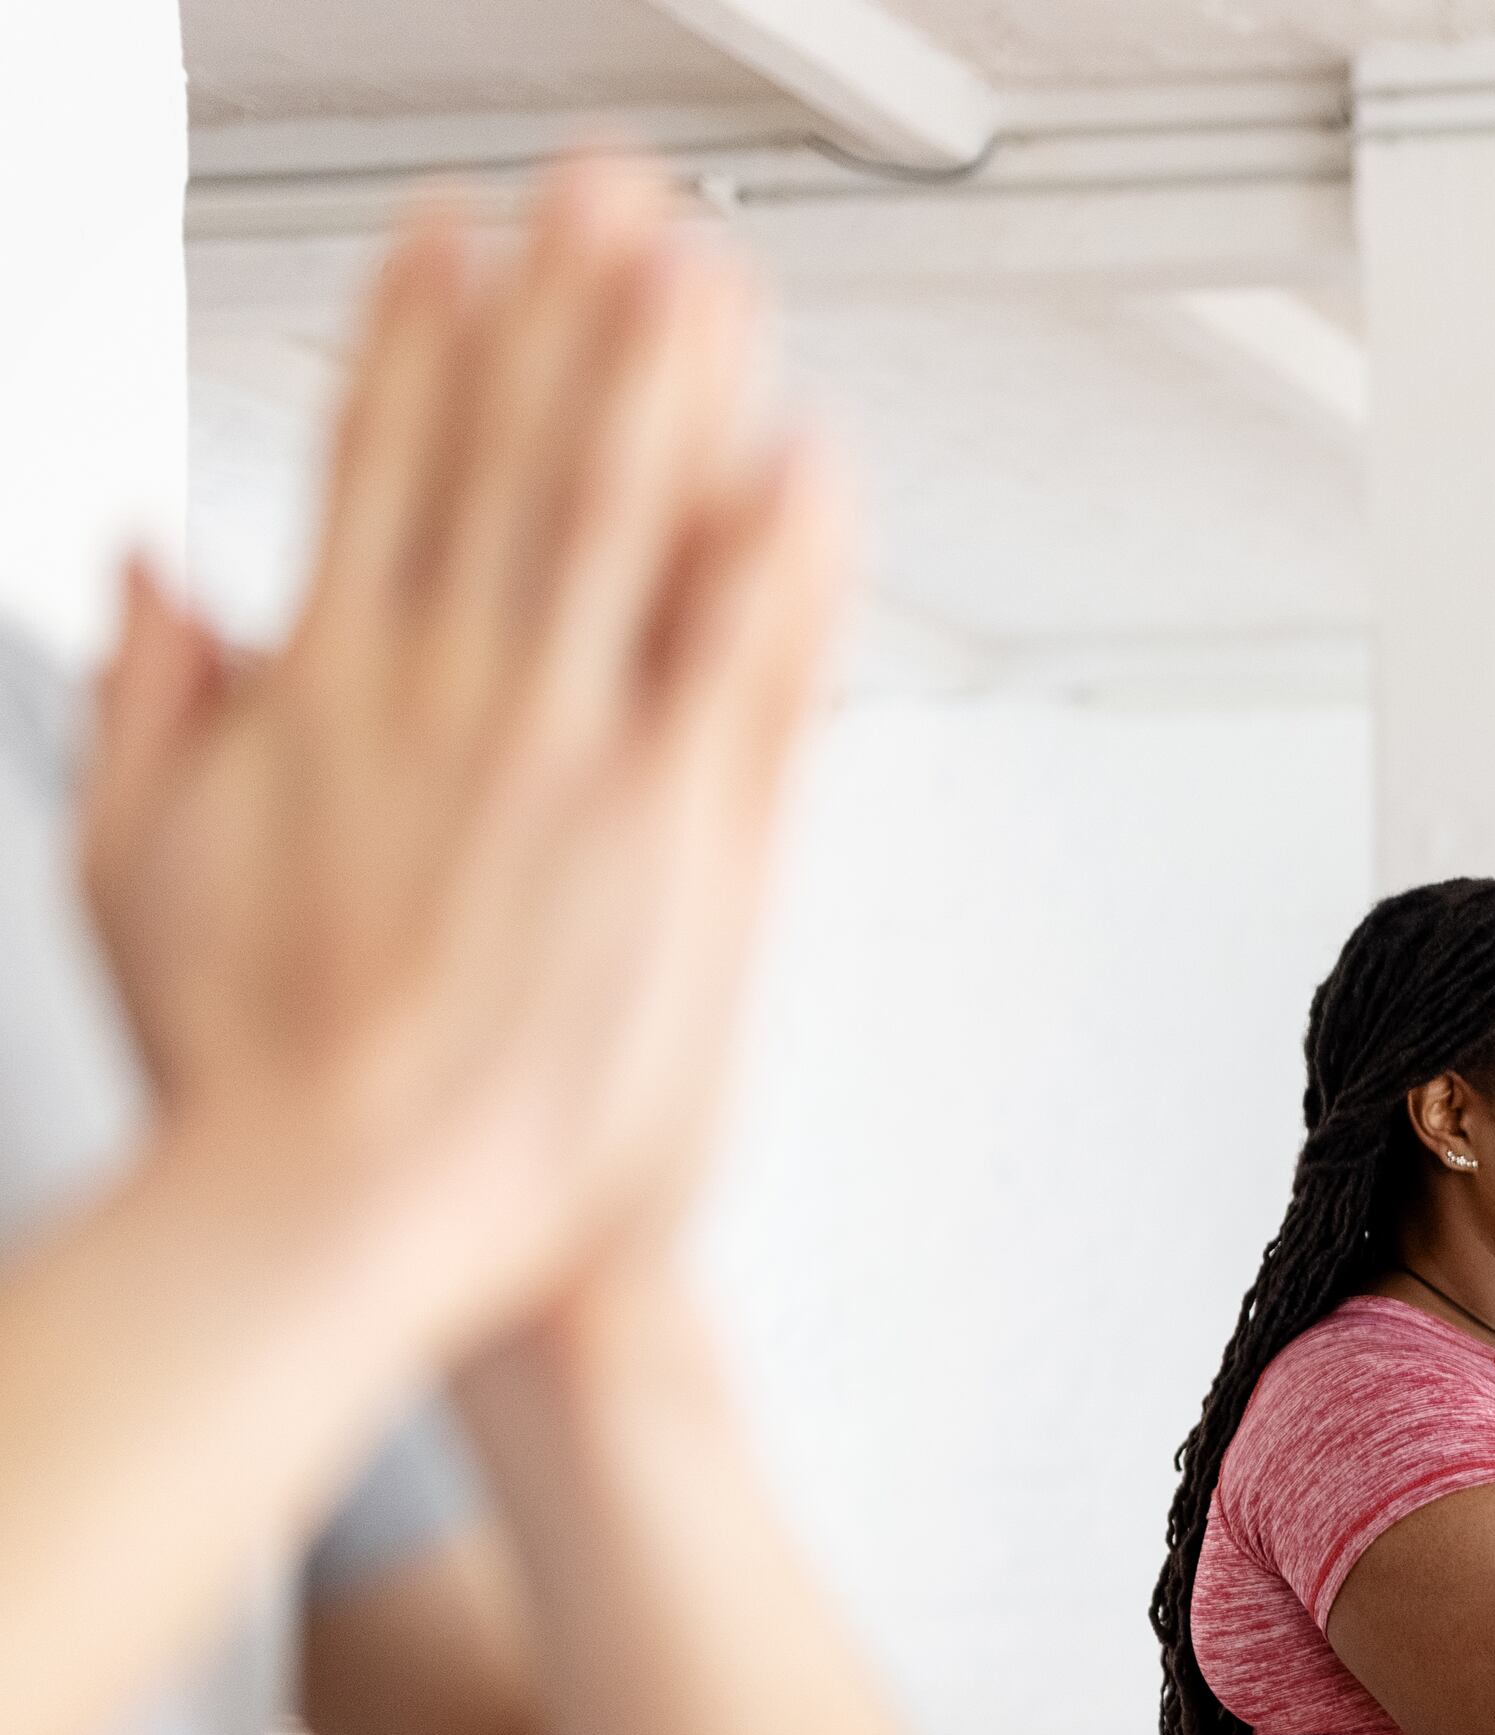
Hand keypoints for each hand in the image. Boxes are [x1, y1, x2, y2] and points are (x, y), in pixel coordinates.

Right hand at [81, 159, 850, 1356]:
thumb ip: (147, 702)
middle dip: (564, 314)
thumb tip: (151, 580)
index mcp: (327, 694)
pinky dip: (779, 564)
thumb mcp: (133, 868)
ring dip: (675, 389)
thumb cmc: (269, 1081)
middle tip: (610, 205)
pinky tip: (810, 470)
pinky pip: (745, 674)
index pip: (372, 462)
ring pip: (632, 529)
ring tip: (711, 278)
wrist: (364, 1219)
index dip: (420, 337)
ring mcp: (577, 764)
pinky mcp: (684, 843)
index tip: (454, 247)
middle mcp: (455, 704)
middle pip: (513, 458)